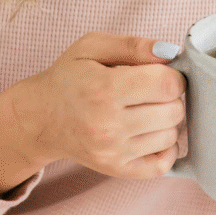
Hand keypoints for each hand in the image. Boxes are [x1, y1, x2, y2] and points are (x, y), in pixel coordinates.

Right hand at [0, 33, 186, 193]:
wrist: (41, 118)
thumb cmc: (69, 78)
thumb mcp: (92, 47)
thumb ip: (134, 45)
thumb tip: (171, 54)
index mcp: (104, 88)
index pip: (168, 85)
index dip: (174, 76)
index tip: (162, 74)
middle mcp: (108, 124)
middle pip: (173, 111)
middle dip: (170, 98)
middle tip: (151, 92)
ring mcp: (112, 151)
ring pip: (171, 136)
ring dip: (166, 121)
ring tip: (145, 111)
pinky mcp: (115, 169)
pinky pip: (162, 164)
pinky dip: (166, 148)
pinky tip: (152, 134)